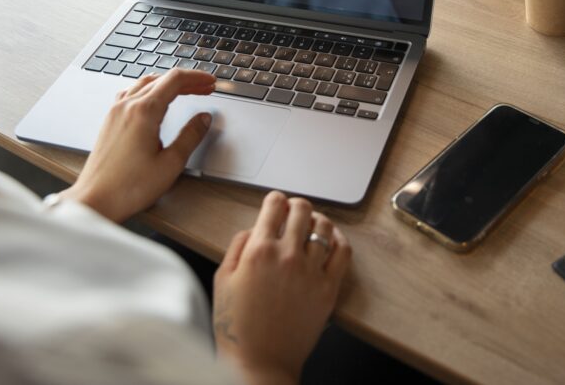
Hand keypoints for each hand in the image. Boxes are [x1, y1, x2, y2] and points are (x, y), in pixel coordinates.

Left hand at [60, 69, 215, 221]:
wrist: (95, 200)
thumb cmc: (129, 187)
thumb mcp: (170, 163)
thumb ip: (190, 136)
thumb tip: (204, 118)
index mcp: (144, 112)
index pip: (175, 80)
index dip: (197, 78)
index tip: (211, 82)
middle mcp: (127, 106)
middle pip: (161, 79)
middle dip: (186, 81)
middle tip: (205, 87)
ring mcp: (115, 112)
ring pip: (145, 83)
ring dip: (167, 83)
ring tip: (185, 90)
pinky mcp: (109, 121)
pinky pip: (131, 93)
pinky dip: (150, 89)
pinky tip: (155, 100)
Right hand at [213, 191, 351, 384]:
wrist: (259, 363)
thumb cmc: (236, 327)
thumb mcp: (222, 280)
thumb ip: (237, 247)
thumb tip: (253, 229)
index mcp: (259, 251)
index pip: (274, 205)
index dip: (275, 200)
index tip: (275, 204)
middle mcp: (288, 256)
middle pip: (302, 210)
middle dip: (297, 206)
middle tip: (293, 212)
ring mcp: (312, 271)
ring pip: (325, 226)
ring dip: (317, 220)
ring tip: (312, 226)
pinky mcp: (329, 289)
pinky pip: (343, 252)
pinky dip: (339, 240)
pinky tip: (332, 242)